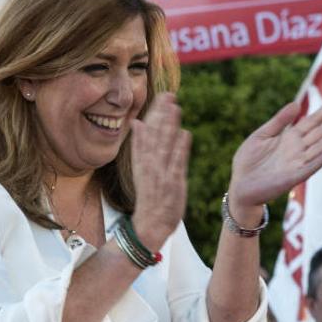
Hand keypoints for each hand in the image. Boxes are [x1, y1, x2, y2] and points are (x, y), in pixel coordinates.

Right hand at [130, 93, 191, 249]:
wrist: (149, 225)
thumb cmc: (149, 198)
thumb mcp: (141, 170)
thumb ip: (142, 146)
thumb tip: (137, 123)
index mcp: (142, 161)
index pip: (146, 133)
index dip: (153, 115)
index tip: (160, 97)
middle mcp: (149, 166)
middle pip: (154, 136)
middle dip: (161, 115)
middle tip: (169, 95)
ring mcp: (161, 174)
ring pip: (164, 146)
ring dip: (169, 126)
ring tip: (176, 108)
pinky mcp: (172, 184)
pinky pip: (176, 164)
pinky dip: (180, 149)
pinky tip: (184, 133)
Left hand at [228, 95, 321, 220]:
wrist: (240, 186)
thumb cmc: (248, 161)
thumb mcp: (261, 136)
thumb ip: (278, 121)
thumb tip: (296, 103)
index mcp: (290, 137)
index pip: (313, 121)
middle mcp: (298, 149)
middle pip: (321, 132)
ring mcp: (297, 163)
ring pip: (319, 147)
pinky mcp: (293, 177)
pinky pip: (309, 167)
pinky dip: (320, 160)